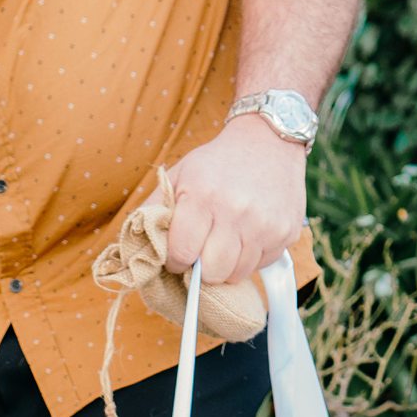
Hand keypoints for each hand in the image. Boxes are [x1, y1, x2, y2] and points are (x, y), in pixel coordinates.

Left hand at [162, 111, 308, 290]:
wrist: (268, 140)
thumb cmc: (217, 163)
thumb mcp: (180, 175)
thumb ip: (153, 211)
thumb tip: (131, 248)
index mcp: (203, 196)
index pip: (182, 254)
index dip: (176, 260)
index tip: (179, 253)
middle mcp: (236, 211)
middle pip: (211, 273)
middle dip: (202, 269)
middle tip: (203, 251)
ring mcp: (264, 224)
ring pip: (237, 275)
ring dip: (227, 266)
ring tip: (226, 240)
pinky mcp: (285, 232)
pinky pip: (260, 265)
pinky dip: (250, 257)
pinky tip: (248, 234)